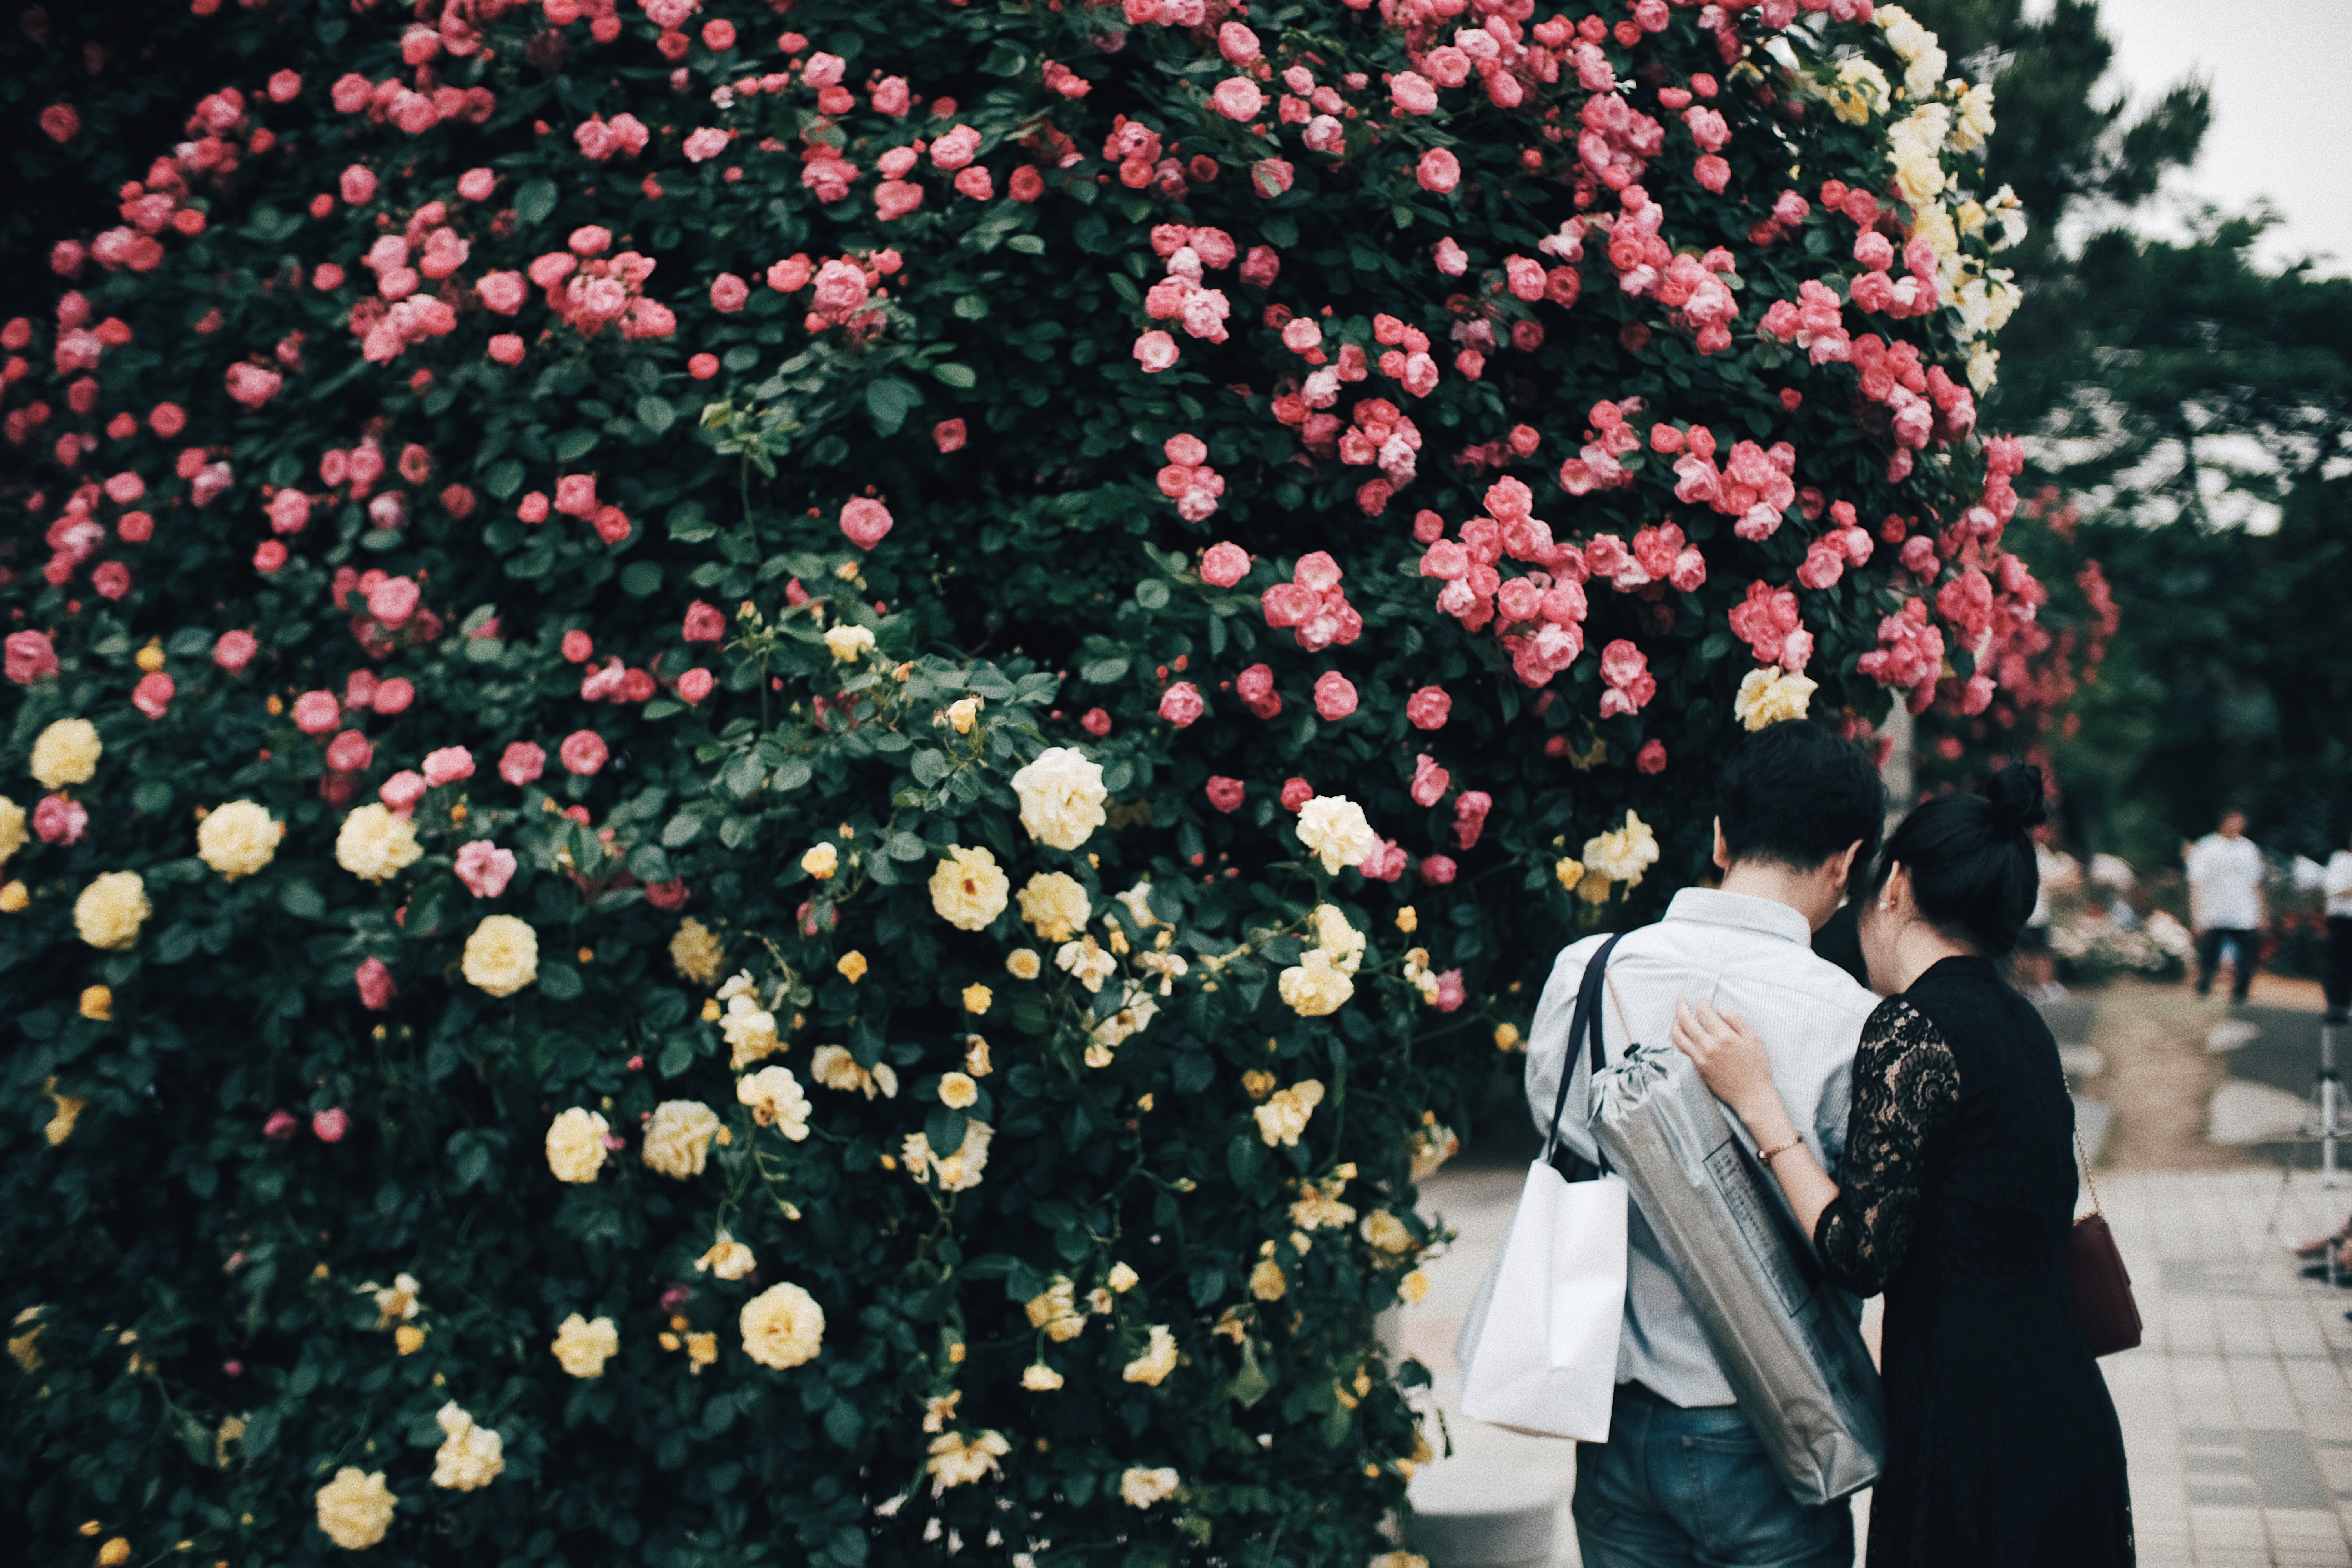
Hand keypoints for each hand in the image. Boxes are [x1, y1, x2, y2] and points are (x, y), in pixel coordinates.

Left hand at [1671, 999, 1782, 1127]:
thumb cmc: (1756, 1067)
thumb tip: (1718, 1008)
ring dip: (1675, 1022)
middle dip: (1681, 1006)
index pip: (1703, 1013)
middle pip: (1685, 1021)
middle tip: (1682, 999)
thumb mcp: (1753, 1038)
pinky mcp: (1695, 1069)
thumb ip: (1736, 1020)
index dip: (1700, 1002)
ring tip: (1678, 1015)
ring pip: (1677, 1036)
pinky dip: (1676, 1039)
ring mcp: (1699, 1059)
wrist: (1751, 1095)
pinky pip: (1679, 1050)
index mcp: (1723, 1037)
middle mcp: (1707, 1047)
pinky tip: (1679, 1034)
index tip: (1702, 999)